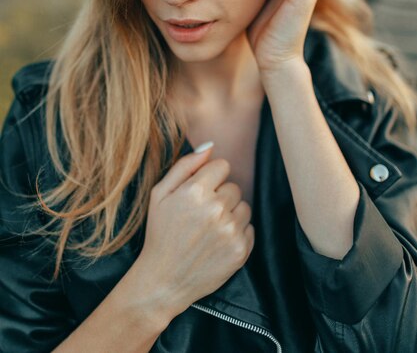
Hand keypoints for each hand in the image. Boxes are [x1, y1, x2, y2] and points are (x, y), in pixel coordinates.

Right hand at [137, 146, 253, 316]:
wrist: (164, 281)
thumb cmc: (160, 233)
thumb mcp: (160, 194)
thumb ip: (185, 166)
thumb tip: (209, 146)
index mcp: (195, 191)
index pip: (222, 166)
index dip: (210, 178)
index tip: (199, 192)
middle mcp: (216, 209)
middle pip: (234, 187)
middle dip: (220, 196)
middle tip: (201, 215)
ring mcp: (230, 231)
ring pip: (244, 206)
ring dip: (230, 214)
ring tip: (209, 229)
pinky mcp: (241, 250)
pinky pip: (250, 228)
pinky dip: (237, 233)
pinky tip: (218, 242)